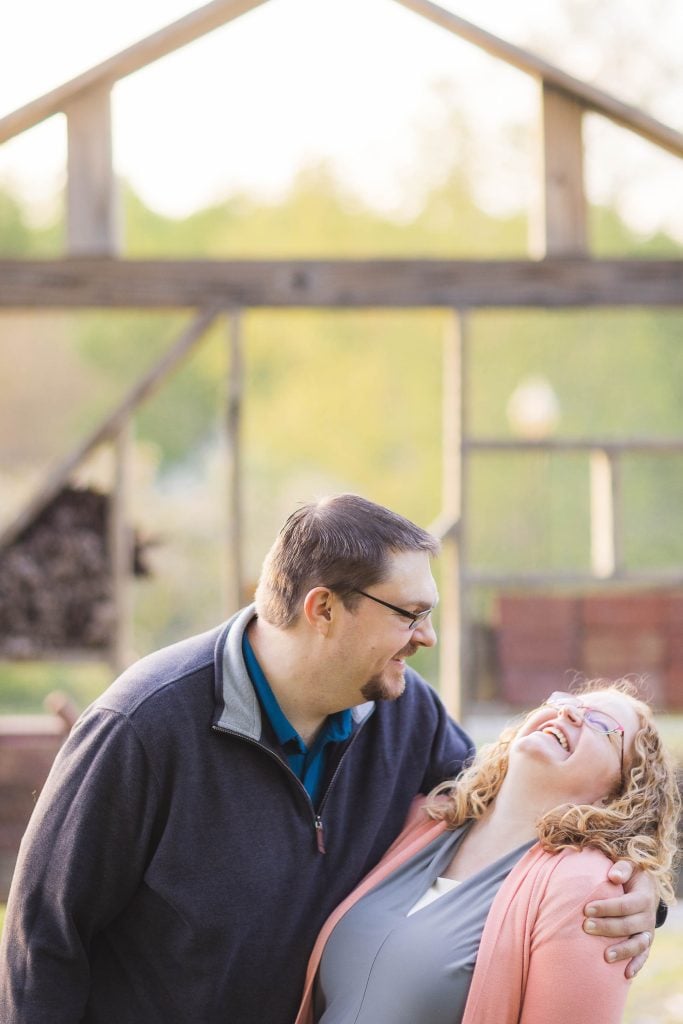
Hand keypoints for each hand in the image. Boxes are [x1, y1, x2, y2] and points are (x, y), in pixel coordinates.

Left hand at [583, 862, 657, 977]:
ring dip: (622, 951)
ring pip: (638, 945)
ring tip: (605, 956)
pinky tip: (626, 974)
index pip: (625, 905)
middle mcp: (648, 917)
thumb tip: (613, 876)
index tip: (586, 909)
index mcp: (644, 897)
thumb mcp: (629, 866)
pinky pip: (643, 956)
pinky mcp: (646, 943)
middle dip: (607, 927)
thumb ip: (622, 868)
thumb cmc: (631, 875)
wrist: (646, 887)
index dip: (606, 908)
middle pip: (628, 926)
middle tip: (586, 927)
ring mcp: (648, 932)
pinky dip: (636, 965)